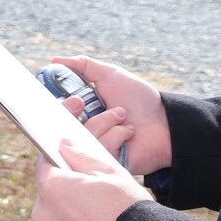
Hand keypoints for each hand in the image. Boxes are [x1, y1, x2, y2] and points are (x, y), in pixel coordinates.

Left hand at [33, 134, 153, 220]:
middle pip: (49, 197)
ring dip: (67, 220)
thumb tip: (64, 145)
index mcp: (52, 187)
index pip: (44, 167)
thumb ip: (81, 156)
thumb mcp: (109, 172)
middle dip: (65, 195)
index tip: (71, 170)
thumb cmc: (127, 208)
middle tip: (92, 200)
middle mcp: (43, 213)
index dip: (59, 165)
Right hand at [52, 55, 171, 175]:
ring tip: (123, 116)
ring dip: (105, 120)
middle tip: (84, 104)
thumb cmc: (140, 99)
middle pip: (62, 127)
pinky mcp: (108, 160)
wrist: (166, 121)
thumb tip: (54, 59)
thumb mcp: (111, 75)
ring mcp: (96, 146)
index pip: (59, 111)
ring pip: (83, 136)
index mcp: (83, 110)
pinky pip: (100, 148)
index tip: (72, 97)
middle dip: (71, 113)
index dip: (60, 105)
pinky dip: (117, 135)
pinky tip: (129, 132)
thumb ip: (83, 65)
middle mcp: (86, 129)